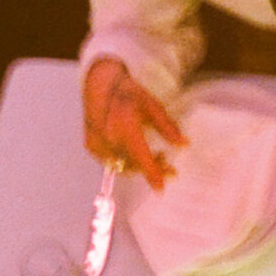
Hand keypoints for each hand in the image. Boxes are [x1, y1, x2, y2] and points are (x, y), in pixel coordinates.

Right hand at [82, 58, 185, 188]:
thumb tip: (184, 144)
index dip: (151, 173)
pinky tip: (138, 153)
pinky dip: (126, 161)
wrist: (100, 86)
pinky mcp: (91, 146)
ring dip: (140, 167)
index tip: (161, 189)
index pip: (140, 156)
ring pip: (122, 166)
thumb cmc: (129, 94)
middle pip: (132, 165)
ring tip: (158, 157)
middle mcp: (108, 136)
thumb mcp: (153, 106)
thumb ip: (168, 127)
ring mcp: (97, 142)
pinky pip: (112, 162)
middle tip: (171, 170)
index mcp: (124, 125)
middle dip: (152, 170)